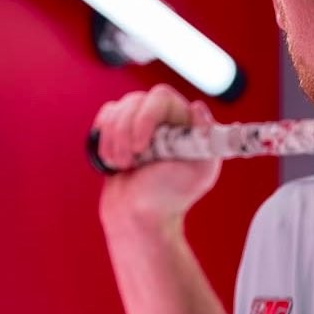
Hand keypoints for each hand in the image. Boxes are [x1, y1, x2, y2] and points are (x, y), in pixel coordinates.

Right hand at [93, 83, 221, 230]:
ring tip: (124, 166)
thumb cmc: (170, 198)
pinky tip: (113, 161)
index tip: (142, 146)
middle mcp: (164, 119)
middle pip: (135, 101)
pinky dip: (104, 140)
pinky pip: (106, 117)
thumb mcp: (199, 172)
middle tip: (130, 162)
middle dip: (126, 132)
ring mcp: (141, 123)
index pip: (161, 97)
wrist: (138, 216)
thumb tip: (198, 106)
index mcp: (186, 124)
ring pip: (117, 110)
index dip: (146, 117)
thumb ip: (208, 140)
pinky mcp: (120, 130)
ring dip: (115, 141)